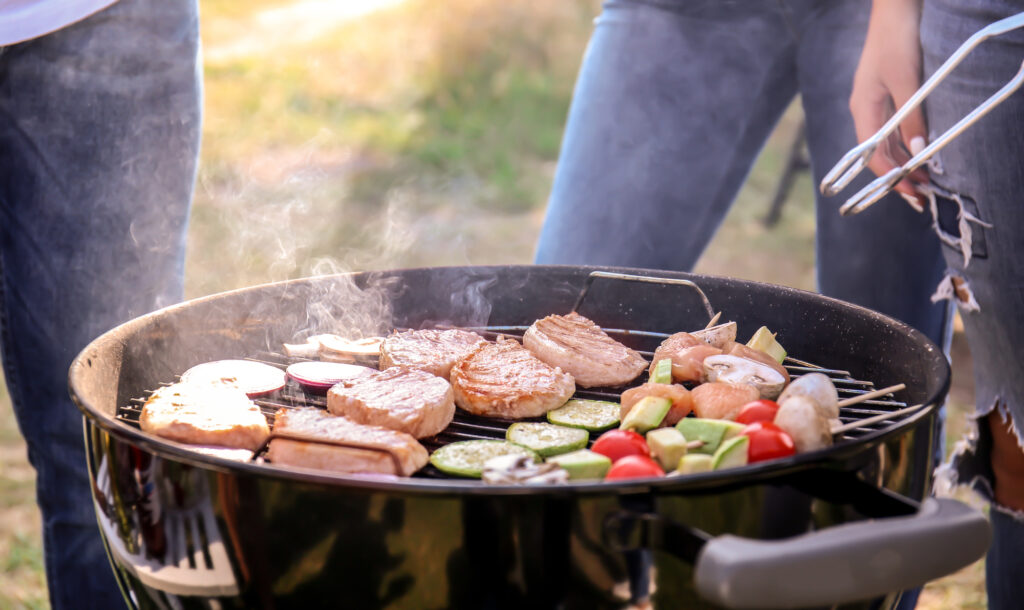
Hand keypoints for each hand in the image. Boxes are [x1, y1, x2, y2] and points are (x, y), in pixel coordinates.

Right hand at [849, 0, 929, 209]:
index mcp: (862, 109)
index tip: (912, 193)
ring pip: (887, 144)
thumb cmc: (897, 39)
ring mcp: (875, 103)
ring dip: (904, 163)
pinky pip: (894, 130)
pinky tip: (920, 153)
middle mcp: (865, 111)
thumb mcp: (907, 80)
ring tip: (924, 180)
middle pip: (878, 154)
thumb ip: (912, 118)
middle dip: (898, 177)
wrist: (896, 7)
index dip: (891, 178)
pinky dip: (906, 145)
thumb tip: (918, 153)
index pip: (872, 156)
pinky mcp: (888, 95)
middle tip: (922, 197)